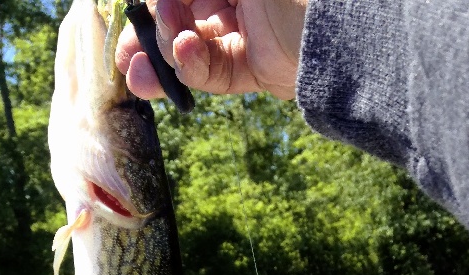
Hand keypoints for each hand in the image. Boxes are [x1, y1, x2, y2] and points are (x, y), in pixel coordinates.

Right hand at [116, 0, 307, 101]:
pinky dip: (193, 68)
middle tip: (124, 57)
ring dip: (165, 55)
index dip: (148, 8)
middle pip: (176, 21)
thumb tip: (153, 2)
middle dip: (147, 40)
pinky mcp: (254, 70)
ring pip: (190, 51)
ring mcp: (243, 34)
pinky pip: (214, 74)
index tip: (126, 17)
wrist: (344, 26)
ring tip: (145, 62)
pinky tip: (183, 52)